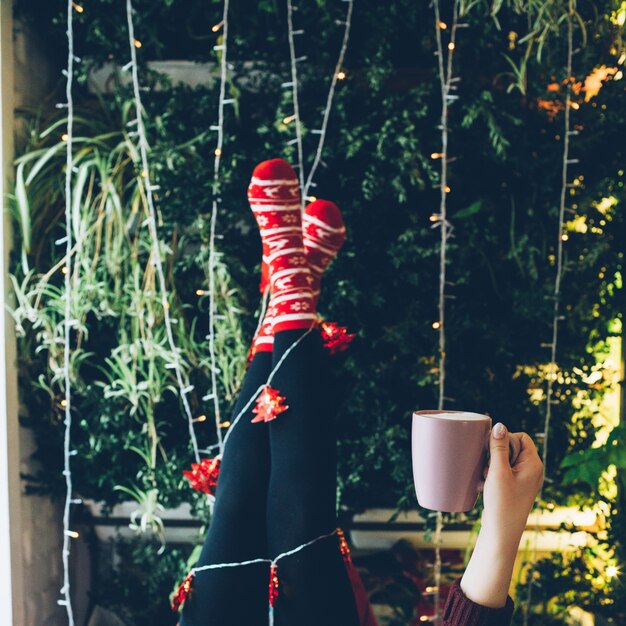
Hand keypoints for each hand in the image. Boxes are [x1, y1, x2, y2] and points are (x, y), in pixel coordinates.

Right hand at [481, 424, 543, 545]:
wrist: (501, 533)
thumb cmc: (502, 503)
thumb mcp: (498, 472)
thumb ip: (498, 447)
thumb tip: (499, 425)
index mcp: (533, 464)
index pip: (521, 437)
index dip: (505, 440)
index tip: (494, 452)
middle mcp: (532, 470)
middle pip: (512, 447)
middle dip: (496, 454)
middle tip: (490, 468)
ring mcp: (523, 479)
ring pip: (504, 459)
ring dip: (491, 465)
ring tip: (486, 478)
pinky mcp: (514, 487)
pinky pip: (502, 471)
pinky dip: (492, 475)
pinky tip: (484, 485)